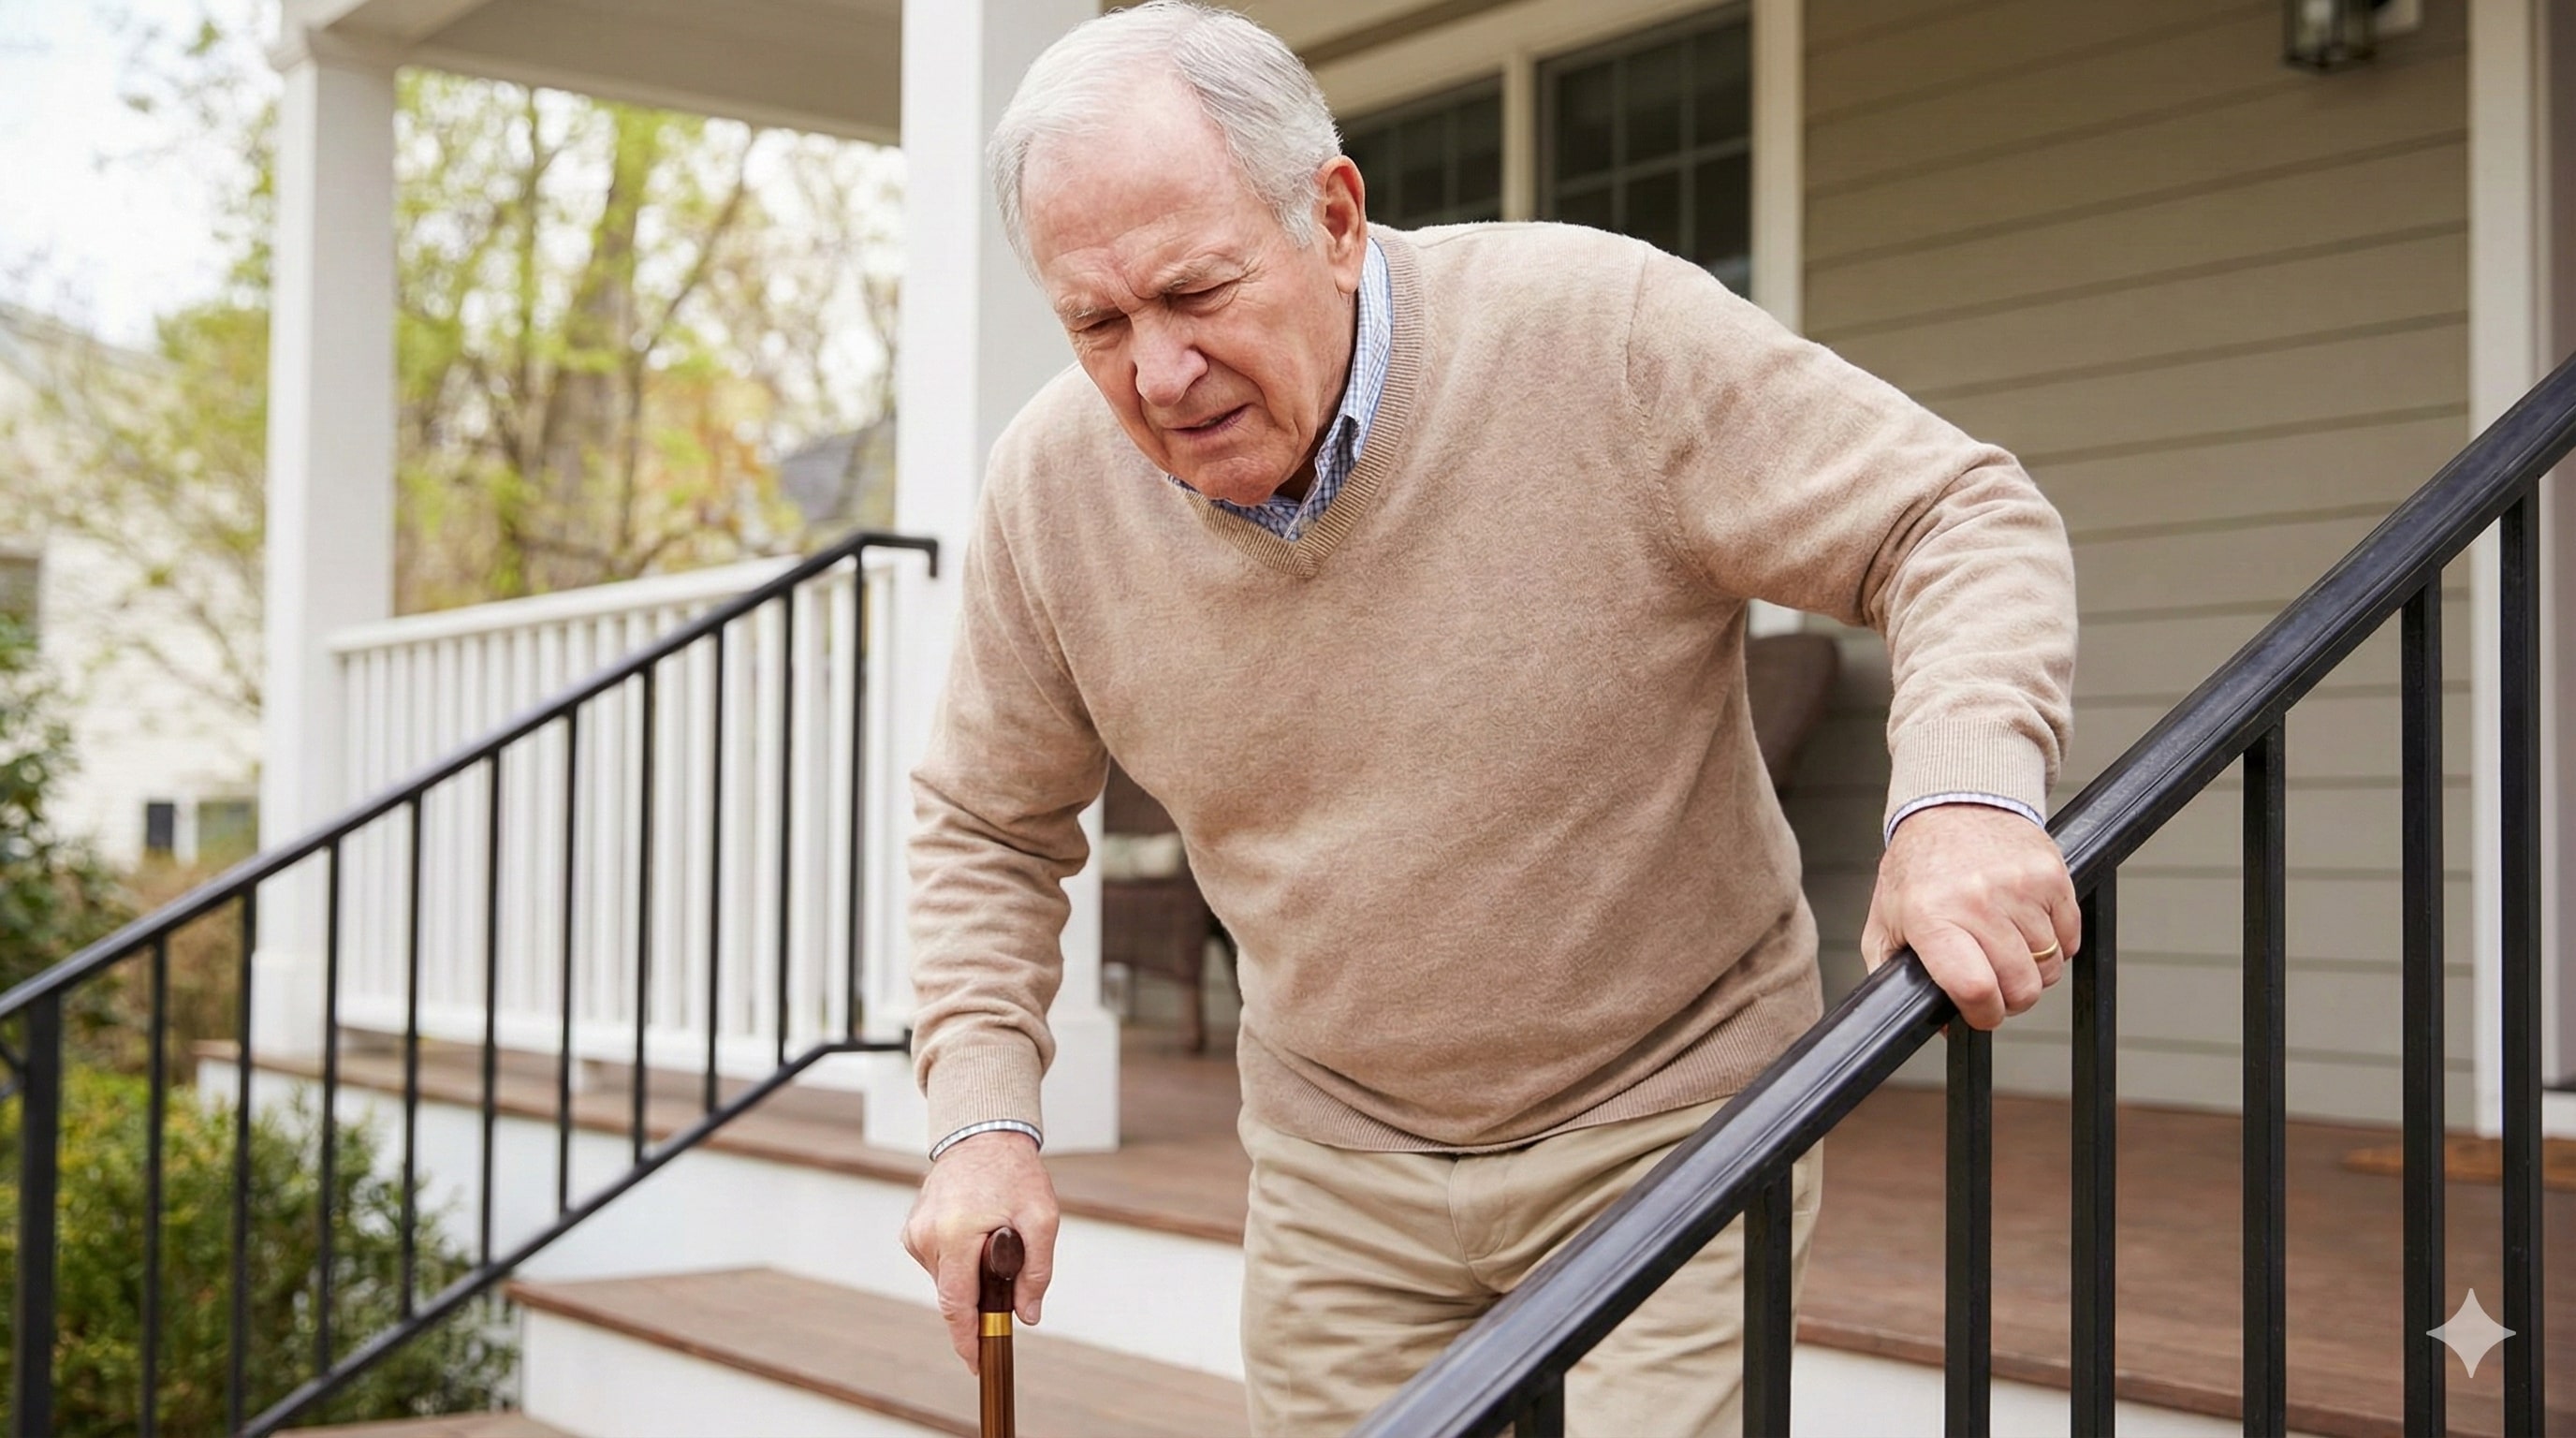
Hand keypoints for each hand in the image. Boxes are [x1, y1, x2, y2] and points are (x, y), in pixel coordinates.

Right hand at [901, 1131, 1059, 1371]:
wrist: (983, 1136)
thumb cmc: (1015, 1174)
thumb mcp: (1042, 1219)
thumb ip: (1037, 1270)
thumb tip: (1027, 1315)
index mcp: (956, 1233)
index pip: (956, 1303)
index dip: (967, 1339)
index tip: (976, 1363)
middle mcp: (927, 1235)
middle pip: (953, 1295)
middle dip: (978, 1300)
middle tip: (1006, 1284)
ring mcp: (915, 1232)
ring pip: (945, 1280)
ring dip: (970, 1276)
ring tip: (992, 1240)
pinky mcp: (912, 1230)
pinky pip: (938, 1263)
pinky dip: (958, 1261)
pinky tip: (975, 1234)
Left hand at [1861, 803, 2079, 1029]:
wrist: (1953, 803)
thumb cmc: (1917, 868)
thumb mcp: (1886, 923)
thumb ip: (1897, 977)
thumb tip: (1938, 1025)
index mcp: (1932, 917)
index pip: (1974, 988)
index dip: (1983, 1015)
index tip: (1979, 1014)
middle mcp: (1977, 900)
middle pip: (2020, 987)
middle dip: (2010, 998)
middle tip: (1994, 983)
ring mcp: (2020, 887)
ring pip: (2049, 966)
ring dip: (2033, 969)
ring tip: (2006, 946)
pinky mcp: (2052, 875)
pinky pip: (2071, 938)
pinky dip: (2056, 943)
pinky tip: (2027, 925)